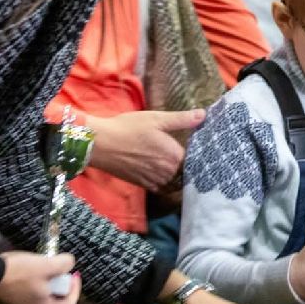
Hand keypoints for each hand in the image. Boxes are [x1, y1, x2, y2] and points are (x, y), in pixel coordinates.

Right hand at [0, 251, 80, 303]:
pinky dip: (28, 289)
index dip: (75, 290)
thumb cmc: (19, 272)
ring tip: (40, 270)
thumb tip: (69, 263)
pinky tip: (25, 276)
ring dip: (43, 286)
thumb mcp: (46, 264)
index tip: (73, 275)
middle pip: (52, 302)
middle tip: (56, 271)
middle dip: (57, 286)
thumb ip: (64, 264)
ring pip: (37, 300)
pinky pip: (23, 298)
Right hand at [84, 109, 205, 191]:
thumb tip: (203, 115)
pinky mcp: (143, 185)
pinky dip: (166, 183)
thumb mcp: (157, 118)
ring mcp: (155, 180)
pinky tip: (164, 174)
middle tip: (194, 159)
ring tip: (179, 166)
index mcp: (175, 155)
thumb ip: (182, 119)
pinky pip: (162, 188)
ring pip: (175, 182)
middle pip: (186, 172)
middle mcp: (168, 171)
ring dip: (178, 176)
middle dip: (189, 166)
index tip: (202, 150)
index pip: (196, 159)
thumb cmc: (129, 127)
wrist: (101, 144)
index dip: (199, 155)